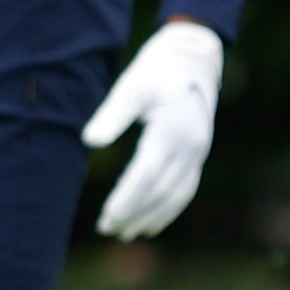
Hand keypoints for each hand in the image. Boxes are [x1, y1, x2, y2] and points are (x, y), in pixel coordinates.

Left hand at [81, 19, 224, 239]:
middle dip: (134, 213)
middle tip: (107, 230)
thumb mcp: (130, 87)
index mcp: (171, 133)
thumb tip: (90, 142)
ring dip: (151, 217)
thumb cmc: (155, 70)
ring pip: (175, 196)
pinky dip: (169, 209)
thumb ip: (112, 116)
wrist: (192, 56)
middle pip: (160, 192)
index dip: (126, 200)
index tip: (106, 218)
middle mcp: (190, 148)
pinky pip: (185, 189)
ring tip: (126, 233)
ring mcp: (198, 153)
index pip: (146, 177)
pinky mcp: (199, 154)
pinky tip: (152, 221)